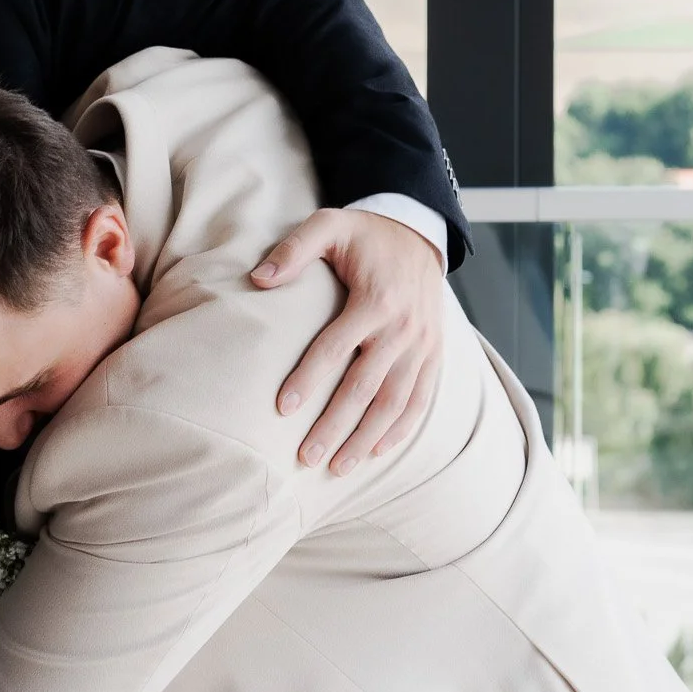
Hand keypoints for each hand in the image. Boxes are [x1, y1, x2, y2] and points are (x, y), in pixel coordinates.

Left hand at [250, 209, 444, 474]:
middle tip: (305, 457)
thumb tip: (258, 278)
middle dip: (335, 426)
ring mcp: (422, 345)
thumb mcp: (328, 224)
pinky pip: (420, 399)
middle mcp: (403, 327)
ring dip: (366, 439)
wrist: (419, 233)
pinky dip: (400, 429)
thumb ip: (294, 249)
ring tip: (337, 467)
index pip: (335, 348)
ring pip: (395, 402)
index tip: (281, 409)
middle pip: (365, 387)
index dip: (308, 379)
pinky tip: (376, 451)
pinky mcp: (434, 354)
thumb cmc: (364, 234)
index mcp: (375, 300)